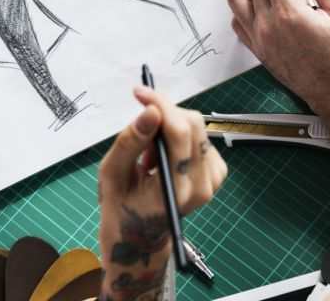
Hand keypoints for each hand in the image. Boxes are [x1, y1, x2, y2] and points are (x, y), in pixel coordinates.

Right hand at [98, 88, 226, 300]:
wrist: (142, 236)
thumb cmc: (121, 205)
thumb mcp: (112, 174)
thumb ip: (130, 141)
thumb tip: (151, 110)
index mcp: (174, 191)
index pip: (180, 133)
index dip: (161, 105)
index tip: (139, 93)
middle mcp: (202, 186)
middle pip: (192, 124)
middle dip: (164, 113)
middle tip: (140, 124)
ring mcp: (213, 180)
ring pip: (197, 127)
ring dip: (170, 128)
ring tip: (148, 152)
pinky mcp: (217, 173)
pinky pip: (201, 137)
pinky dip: (180, 137)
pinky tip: (165, 156)